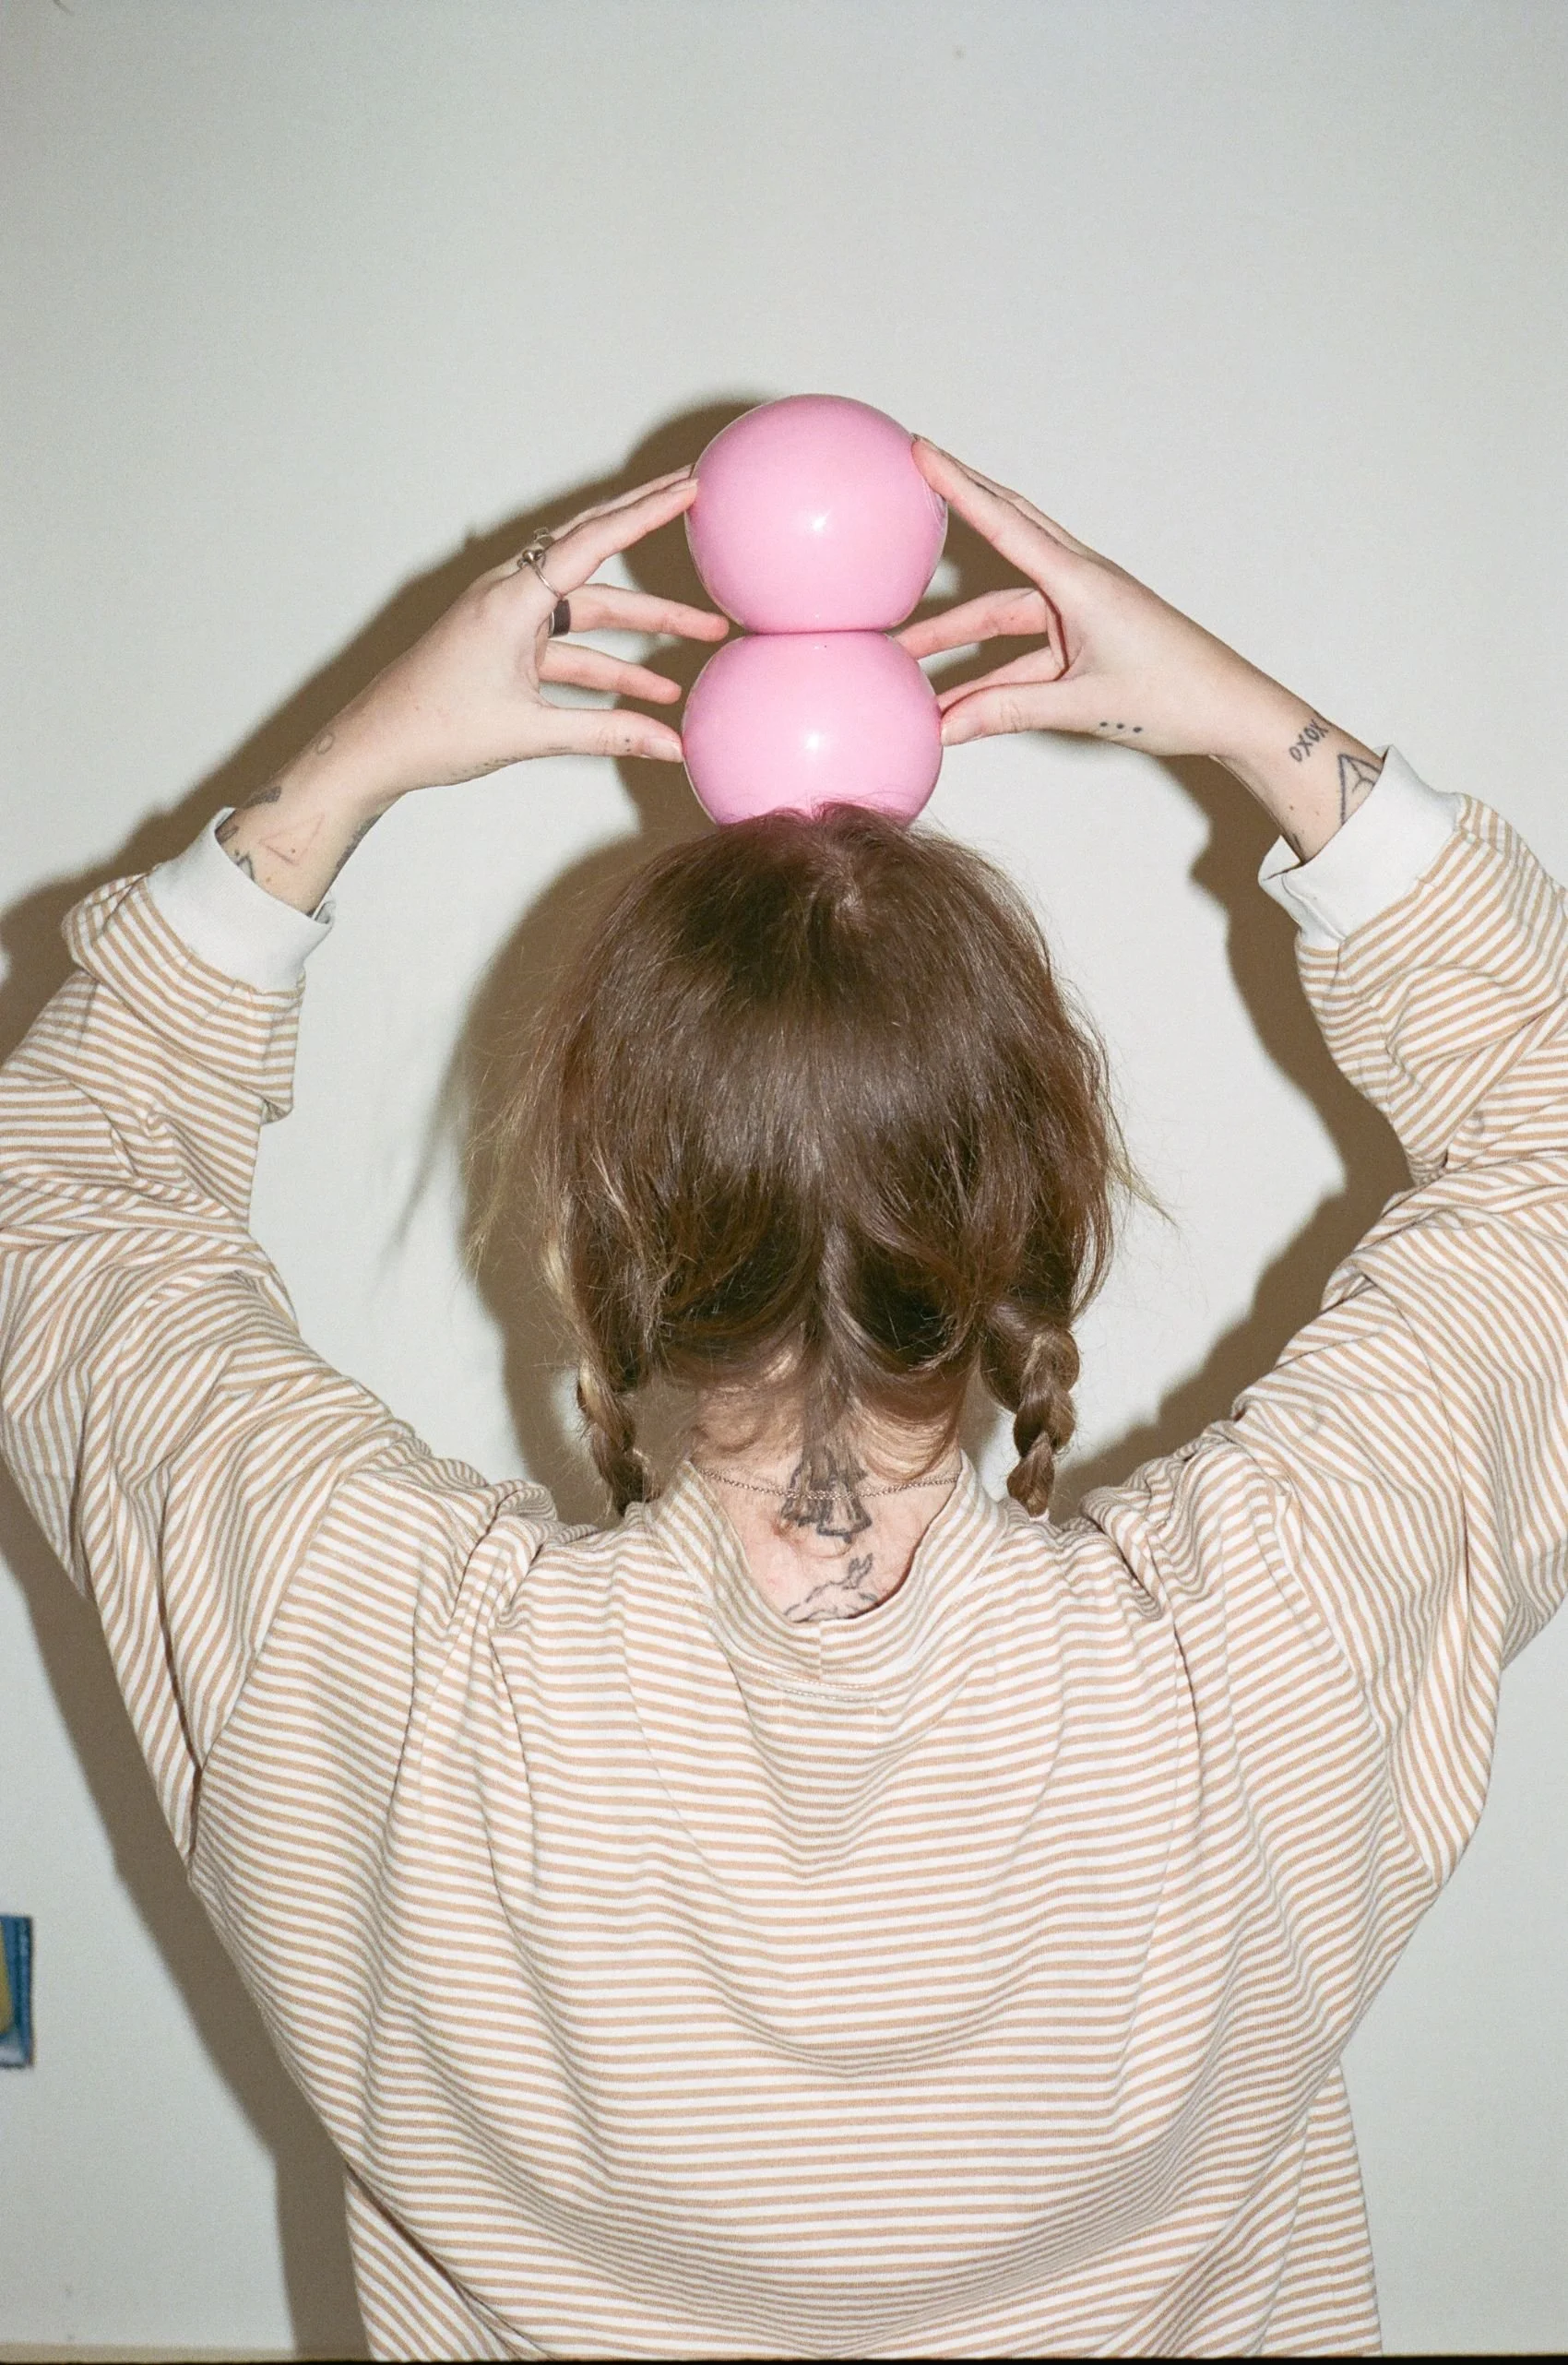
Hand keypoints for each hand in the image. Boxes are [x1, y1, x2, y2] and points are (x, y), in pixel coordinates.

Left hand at [326, 468, 727, 796]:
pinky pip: (571, 646)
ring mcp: (509, 620)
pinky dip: (611, 663)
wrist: (374, 749)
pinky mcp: (506, 646)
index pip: (594, 541)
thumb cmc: (433, 731)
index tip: (689, 489)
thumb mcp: (529, 734)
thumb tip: (671, 745)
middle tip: (697, 500)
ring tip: (707, 630)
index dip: (647, 514)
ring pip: (592, 610)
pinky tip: (652, 691)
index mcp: (511, 600)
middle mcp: (510, 596)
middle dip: (649, 529)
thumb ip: (607, 734)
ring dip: (646, 624)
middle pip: (596, 554)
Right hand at [899, 443, 1291, 760]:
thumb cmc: (1178, 698)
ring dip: (961, 637)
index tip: (923, 451)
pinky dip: (994, 672)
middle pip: (1004, 543)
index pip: (1005, 524)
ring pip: (1006, 614)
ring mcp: (1085, 612)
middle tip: (909, 497)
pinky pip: (1027, 649)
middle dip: (953, 526)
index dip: (958, 487)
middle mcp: (1081, 585)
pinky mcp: (1090, 639)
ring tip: (907, 657)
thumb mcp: (1084, 706)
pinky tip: (961, 703)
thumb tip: (945, 725)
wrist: (1235, 713)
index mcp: (1083, 583)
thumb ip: (1009, 712)